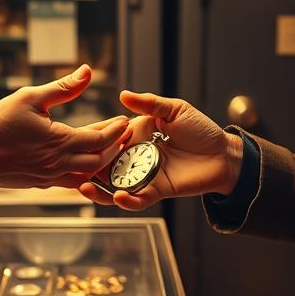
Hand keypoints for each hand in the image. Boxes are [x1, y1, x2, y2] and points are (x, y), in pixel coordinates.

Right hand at [0, 65, 129, 188]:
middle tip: (124, 136)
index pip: (100, 139)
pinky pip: (71, 183)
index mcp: (60, 142)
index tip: (124, 120)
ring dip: (101, 163)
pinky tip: (84, 164)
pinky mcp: (40, 184)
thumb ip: (63, 87)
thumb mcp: (30, 97)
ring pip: (87, 176)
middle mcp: (59, 163)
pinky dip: (84, 174)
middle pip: (99, 160)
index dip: (116, 130)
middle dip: (115, 148)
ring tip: (109, 150)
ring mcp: (50, 177)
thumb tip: (87, 71)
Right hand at [78, 91, 242, 211]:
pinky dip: (126, 201)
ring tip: (84, 186)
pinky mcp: (157, 191)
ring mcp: (144, 176)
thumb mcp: (174, 110)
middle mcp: (135, 157)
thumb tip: (123, 94)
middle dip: (86, 167)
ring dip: (98, 190)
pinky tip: (118, 196)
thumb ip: (149, 104)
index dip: (91, 140)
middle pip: (104, 165)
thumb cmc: (201, 129)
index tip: (75, 138)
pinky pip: (137, 199)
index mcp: (135, 136)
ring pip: (114, 186)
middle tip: (70, 166)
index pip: (107, 139)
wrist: (224, 154)